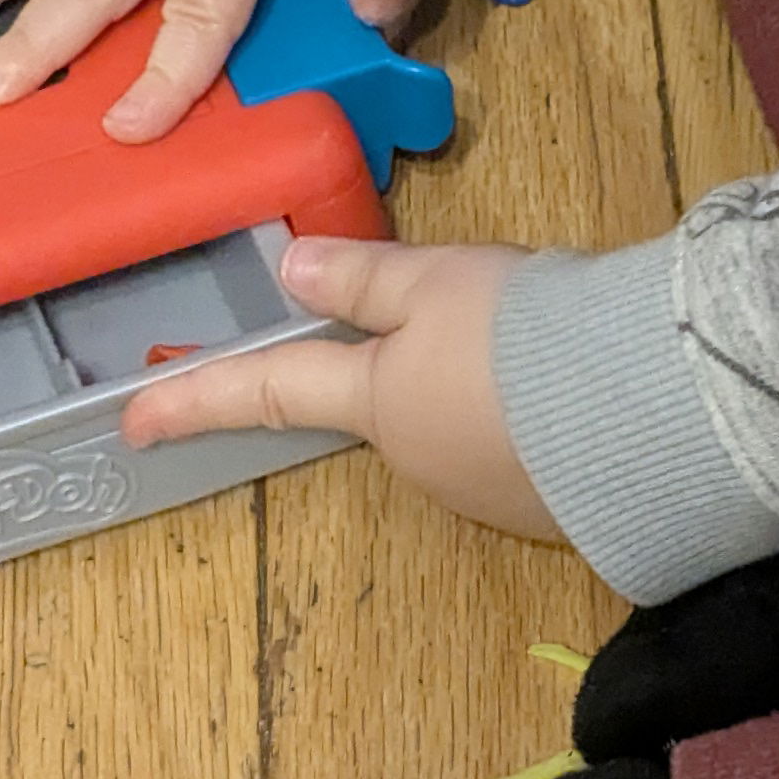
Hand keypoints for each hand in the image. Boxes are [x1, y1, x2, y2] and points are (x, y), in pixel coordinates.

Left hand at [123, 238, 558, 537]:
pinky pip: (521, 453)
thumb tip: (293, 269)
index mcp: (375, 401)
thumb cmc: (526, 337)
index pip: (268, 391)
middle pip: (388, 402)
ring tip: (550, 339)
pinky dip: (535, 419)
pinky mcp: (548, 509)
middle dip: (415, 365)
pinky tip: (582, 386)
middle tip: (482, 315)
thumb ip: (365, 276)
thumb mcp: (439, 280)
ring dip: (486, 388)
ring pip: (459, 425)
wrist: (646, 412)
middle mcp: (415, 459)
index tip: (132, 422)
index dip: (195, 400)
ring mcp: (482, 493)